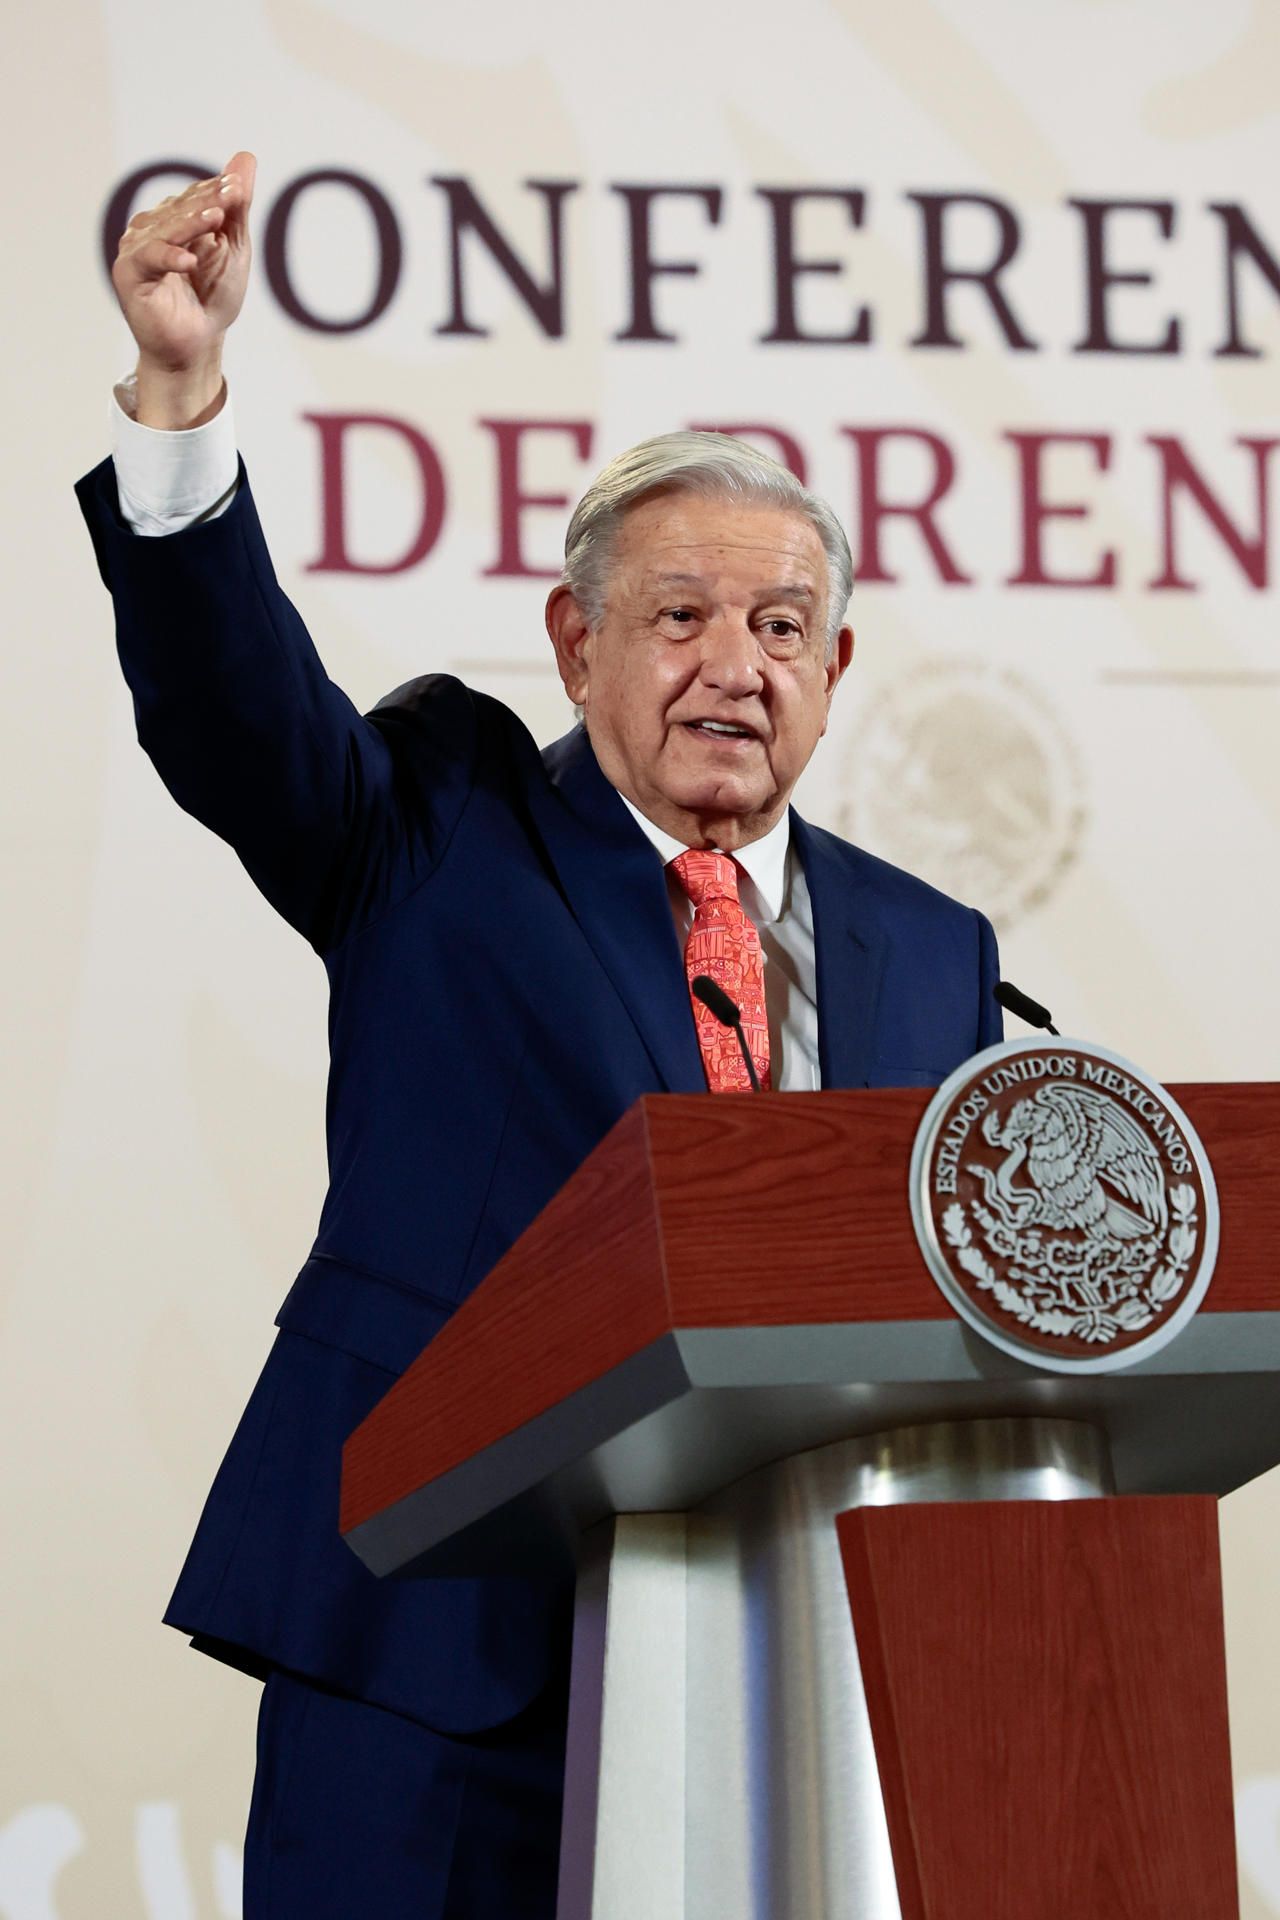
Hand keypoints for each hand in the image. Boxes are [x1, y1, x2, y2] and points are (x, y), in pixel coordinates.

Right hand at [112, 152, 256, 427]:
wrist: (197, 342)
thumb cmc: (214, 296)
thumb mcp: (233, 248)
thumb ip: (236, 206)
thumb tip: (246, 156)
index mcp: (175, 218)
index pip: (197, 197)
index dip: (217, 190)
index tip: (238, 186)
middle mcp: (152, 227)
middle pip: (180, 208)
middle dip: (207, 202)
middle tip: (232, 195)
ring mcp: (138, 248)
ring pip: (165, 228)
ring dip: (190, 223)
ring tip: (216, 220)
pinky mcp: (129, 273)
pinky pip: (148, 258)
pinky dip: (169, 256)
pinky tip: (190, 260)